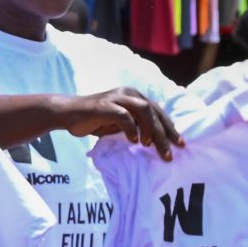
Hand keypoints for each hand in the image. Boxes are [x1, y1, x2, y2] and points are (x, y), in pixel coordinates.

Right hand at [61, 88, 182, 159]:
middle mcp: (128, 93)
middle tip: (169, 154)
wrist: (68, 113)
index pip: (158, 112)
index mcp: (135, 96)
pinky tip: (133, 140)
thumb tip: (156, 141)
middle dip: (164, 134)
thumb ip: (136, 125)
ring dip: (150, 130)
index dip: (170, 128)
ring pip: (143, 111)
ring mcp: (116, 97)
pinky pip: (123, 115)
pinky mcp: (104, 105)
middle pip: (154, 112)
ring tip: (149, 146)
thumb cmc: (94, 120)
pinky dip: (130, 128)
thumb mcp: (120, 123)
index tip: (179, 144)